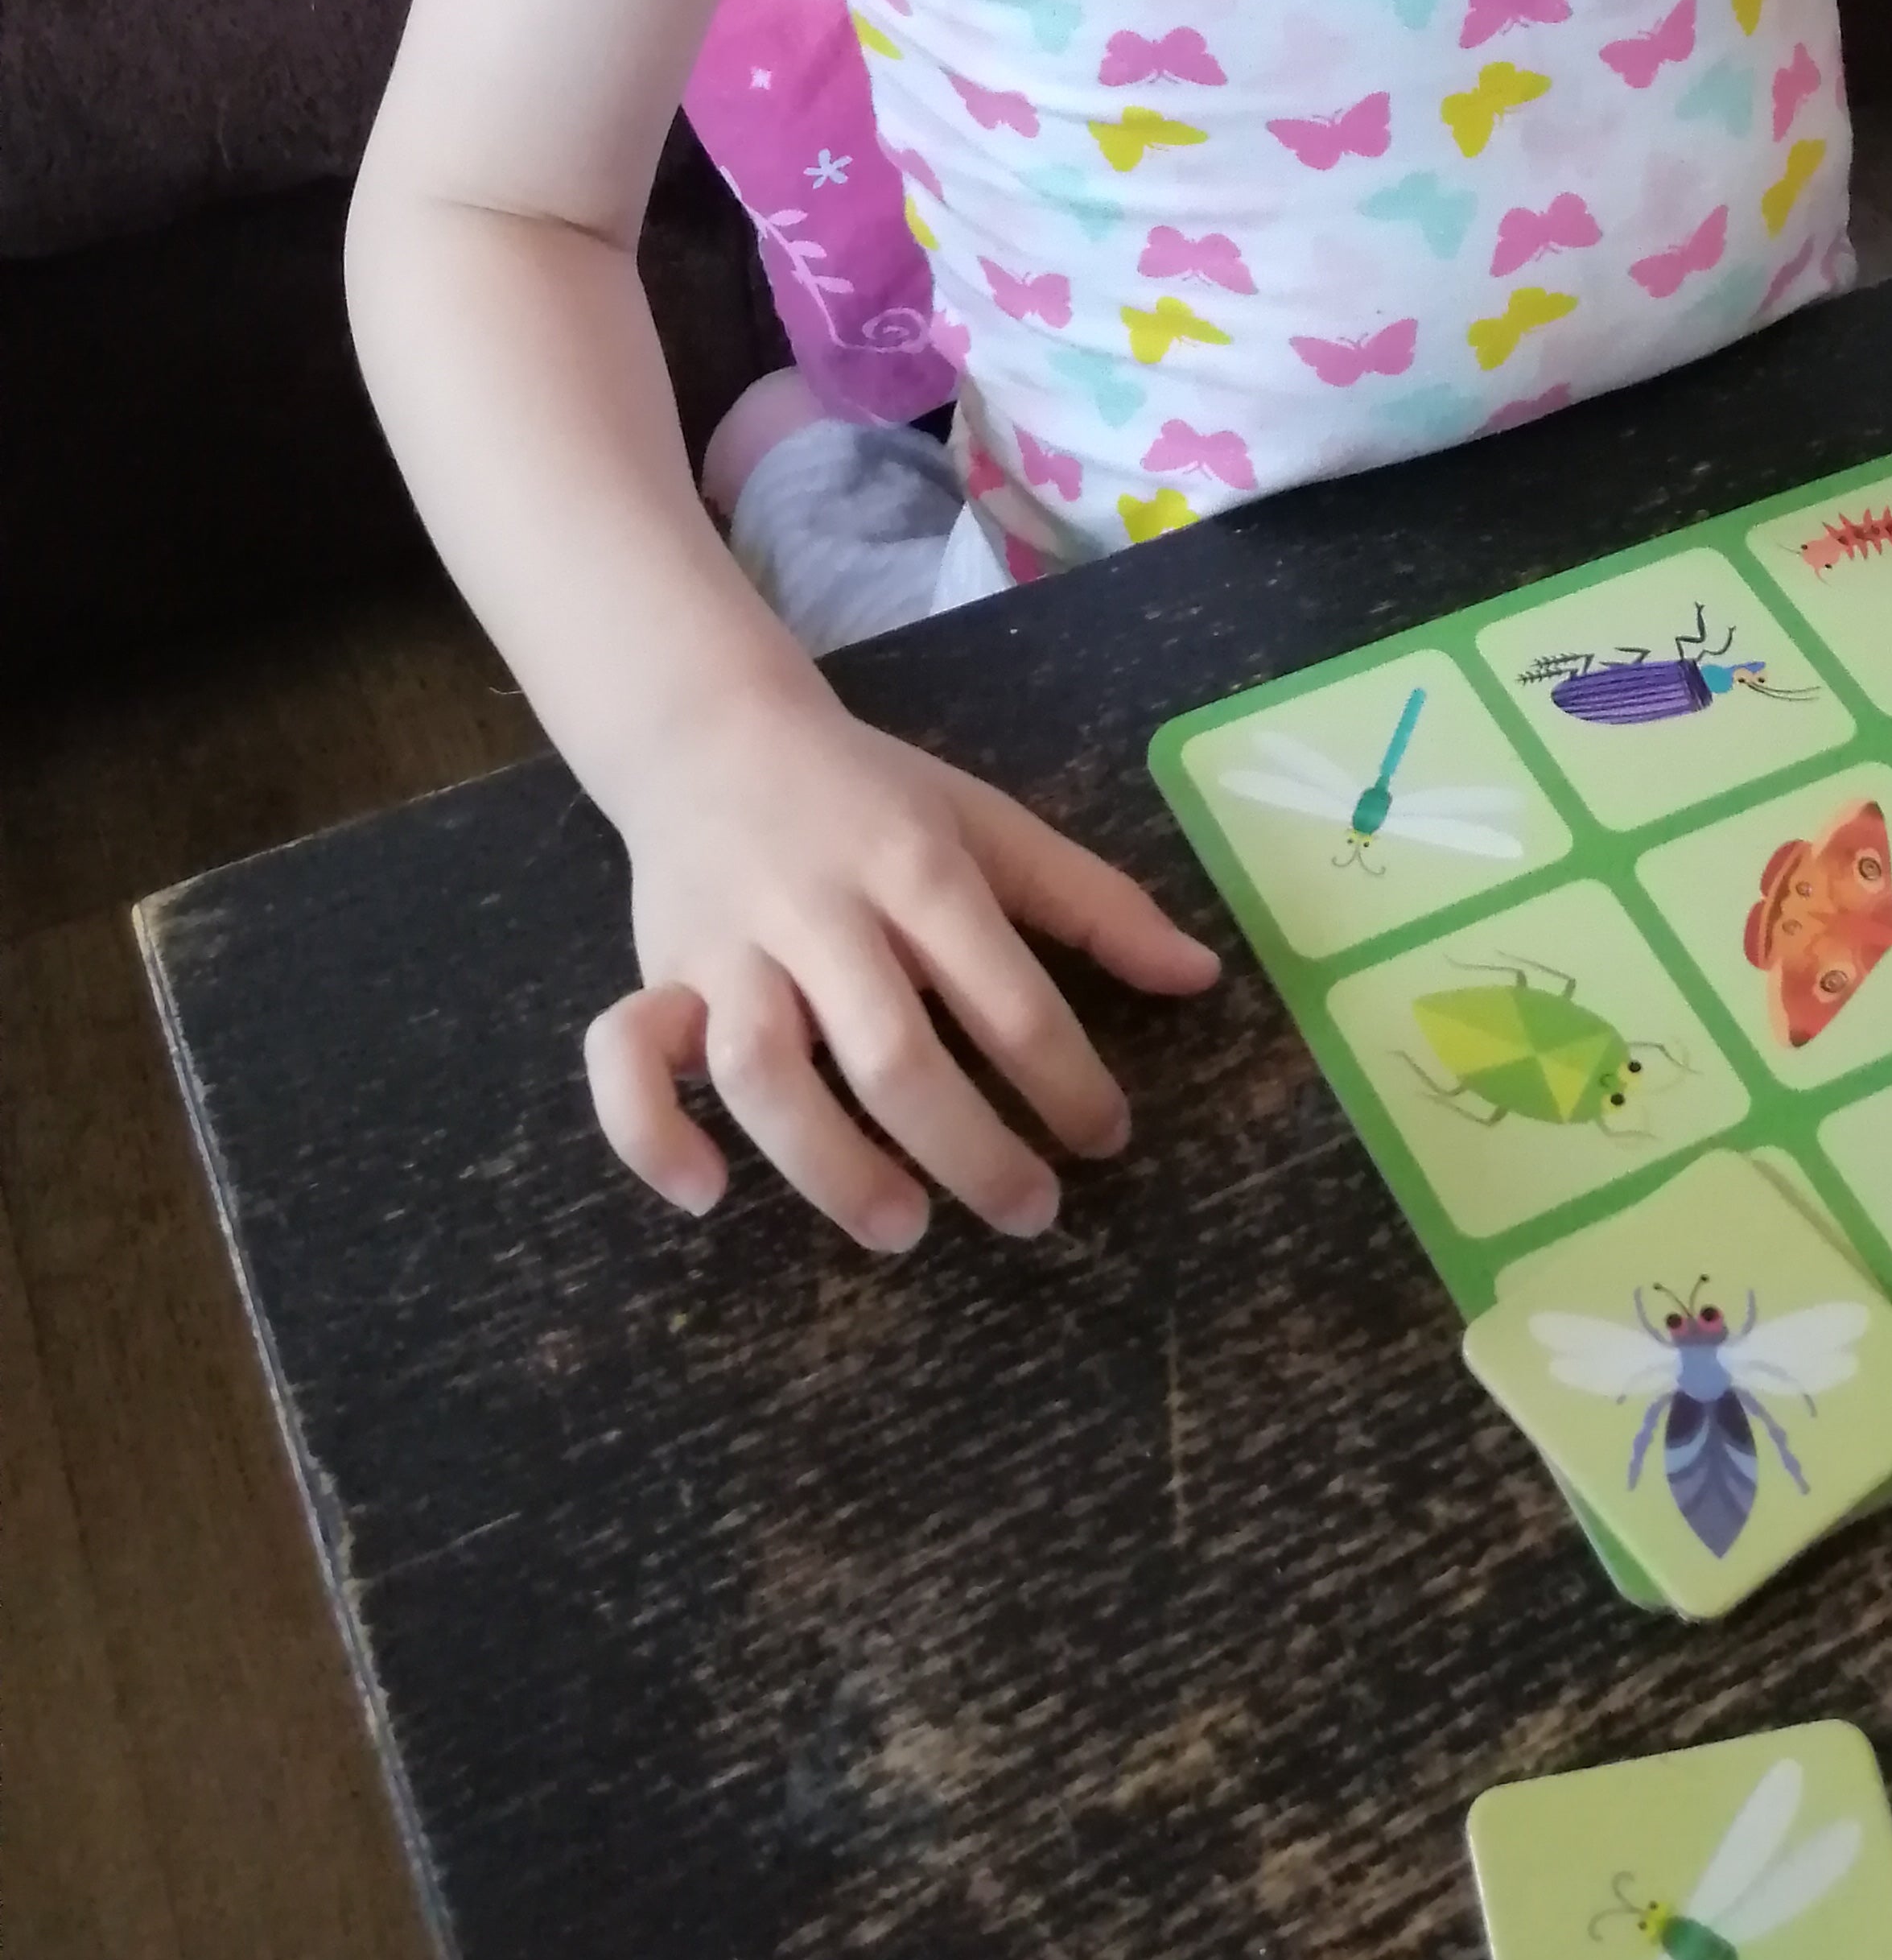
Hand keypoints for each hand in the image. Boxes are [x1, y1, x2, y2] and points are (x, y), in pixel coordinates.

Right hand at [583, 688, 1221, 1247]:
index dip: (1064, 1078)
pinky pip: (622, 1062)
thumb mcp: (989, 823)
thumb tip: (1201, 976)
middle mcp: (819, 912)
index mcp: (917, 866)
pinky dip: (651, 1134)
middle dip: (968, 1148)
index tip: (1107, 1139)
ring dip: (829, 1165)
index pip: (1003, 991)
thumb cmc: (870, 799)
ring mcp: (725, 950)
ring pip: (761, 1071)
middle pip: (890, 1052)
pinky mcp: (651, 976)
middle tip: (1031, 1214)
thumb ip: (1093, 903)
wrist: (712, 733)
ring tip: (901, 1226)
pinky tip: (707, 1195)